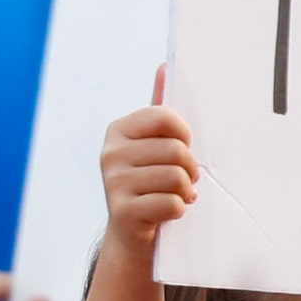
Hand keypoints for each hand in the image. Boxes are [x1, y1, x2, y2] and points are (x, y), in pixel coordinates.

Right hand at [99, 91, 197, 255]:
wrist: (131, 235)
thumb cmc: (149, 182)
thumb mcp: (151, 146)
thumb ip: (158, 112)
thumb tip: (164, 65)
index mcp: (118, 130)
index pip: (165, 117)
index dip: (184, 135)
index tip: (182, 147)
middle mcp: (110, 153)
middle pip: (176, 150)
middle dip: (190, 168)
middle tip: (187, 178)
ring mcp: (113, 183)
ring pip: (176, 178)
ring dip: (186, 191)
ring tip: (180, 195)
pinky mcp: (122, 212)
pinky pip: (172, 204)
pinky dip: (179, 210)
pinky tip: (170, 212)